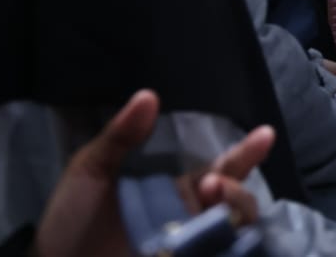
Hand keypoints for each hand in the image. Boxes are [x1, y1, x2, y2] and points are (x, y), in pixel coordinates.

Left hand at [32, 90, 267, 256]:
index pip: (222, 170)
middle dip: (237, 189)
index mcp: (177, 192)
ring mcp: (189, 249)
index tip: (265, 134)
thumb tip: (149, 95)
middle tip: (213, 184)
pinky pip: (221, 256)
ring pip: (235, 233)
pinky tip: (217, 242)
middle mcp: (191, 220)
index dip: (246, 154)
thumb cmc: (71, 222)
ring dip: (232, 214)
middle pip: (237, 202)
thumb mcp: (90, 171)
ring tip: (210, 204)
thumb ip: (120, 137)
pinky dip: (230, 248)